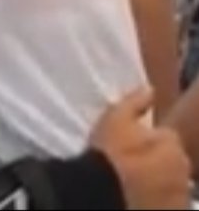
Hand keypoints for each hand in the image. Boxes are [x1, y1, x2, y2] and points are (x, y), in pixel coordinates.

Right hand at [90, 88, 190, 208]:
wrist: (104, 192)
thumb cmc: (109, 153)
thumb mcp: (115, 117)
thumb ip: (134, 102)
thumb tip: (150, 89)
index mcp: (172, 143)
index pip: (166, 137)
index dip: (148, 140)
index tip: (131, 145)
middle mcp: (183, 168)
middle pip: (172, 161)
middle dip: (159, 160)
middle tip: (134, 164)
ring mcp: (181, 194)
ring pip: (173, 183)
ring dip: (161, 181)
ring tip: (137, 181)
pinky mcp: (174, 210)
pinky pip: (169, 202)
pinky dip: (160, 199)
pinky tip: (141, 196)